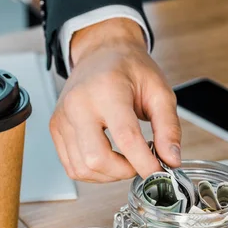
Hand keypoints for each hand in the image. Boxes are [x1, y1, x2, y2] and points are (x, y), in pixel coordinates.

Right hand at [50, 18, 181, 181]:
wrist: (101, 53)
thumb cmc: (129, 68)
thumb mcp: (160, 91)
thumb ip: (168, 127)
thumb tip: (171, 160)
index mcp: (106, 90)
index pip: (125, 137)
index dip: (145, 162)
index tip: (159, 172)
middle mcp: (78, 104)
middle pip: (96, 159)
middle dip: (124, 171)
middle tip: (141, 162)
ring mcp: (62, 117)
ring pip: (82, 168)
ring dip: (109, 174)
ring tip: (126, 159)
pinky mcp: (56, 128)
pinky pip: (72, 166)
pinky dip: (94, 172)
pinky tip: (108, 159)